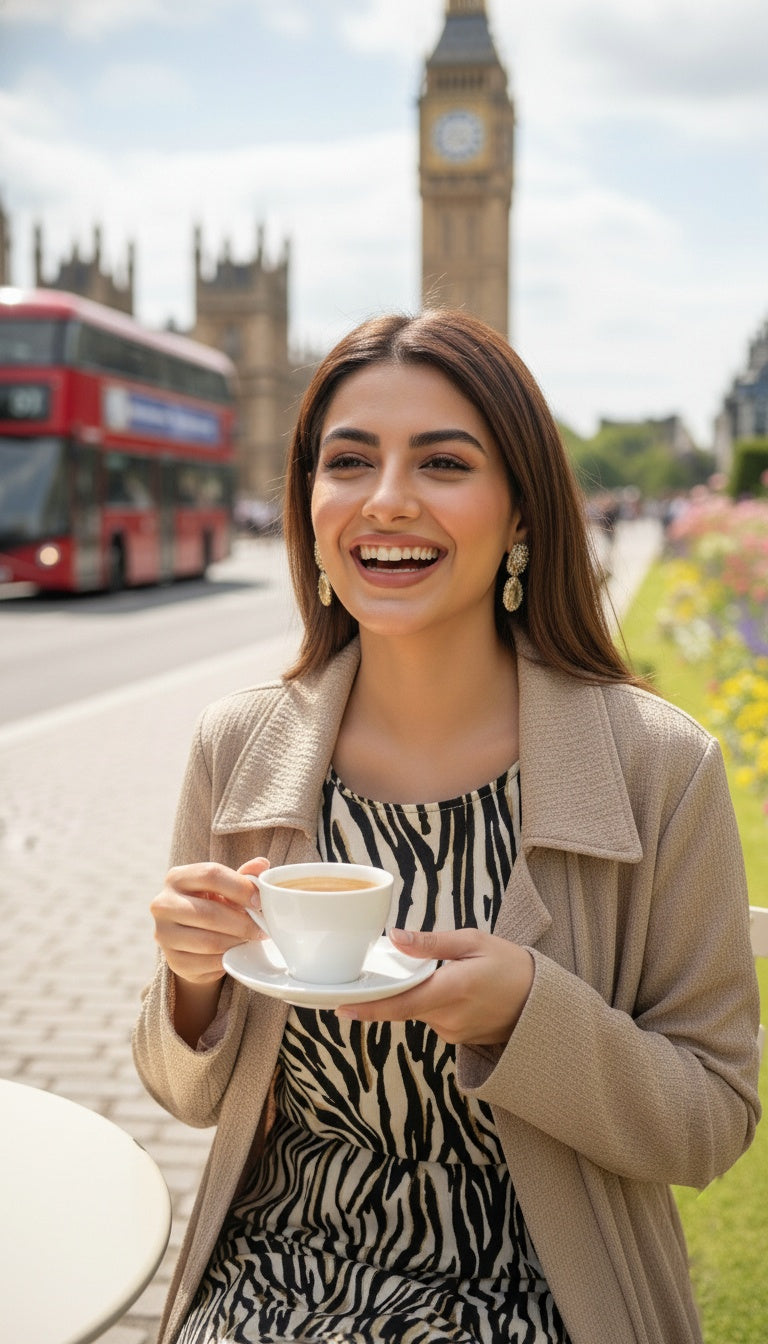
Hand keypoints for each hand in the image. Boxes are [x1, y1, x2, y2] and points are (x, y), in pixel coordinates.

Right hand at [150, 857, 268, 987]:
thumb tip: (262, 864)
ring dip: (236, 942)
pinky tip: (236, 953)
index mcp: (177, 877)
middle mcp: (163, 904)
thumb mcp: (226, 887)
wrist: (193, 941)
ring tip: (250, 940)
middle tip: (262, 929)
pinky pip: (207, 963)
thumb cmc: (213, 905)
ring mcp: (164, 934)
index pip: (211, 874)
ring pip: (209, 941)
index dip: (240, 887)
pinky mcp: (173, 961)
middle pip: (209, 913)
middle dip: (242, 923)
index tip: (259, 901)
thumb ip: (244, 875)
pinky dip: (227, 960)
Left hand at [337, 927, 533, 1045]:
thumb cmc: (511, 965)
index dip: (369, 1008)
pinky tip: (460, 991)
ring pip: (420, 1010)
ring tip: (454, 975)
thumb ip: (432, 943)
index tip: (342, 1008)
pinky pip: (434, 1018)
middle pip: (405, 1005)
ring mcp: (453, 1032)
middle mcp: (448, 1018)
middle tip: (415, 967)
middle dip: (399, 987)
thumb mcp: (474, 942)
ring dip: (423, 993)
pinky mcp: (458, 1039)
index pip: (400, 1004)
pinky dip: (436, 1003)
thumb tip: (396, 938)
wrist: (542, 1002)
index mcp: (452, 990)